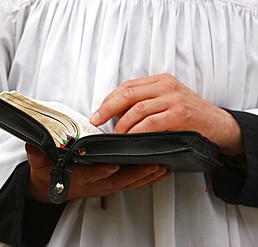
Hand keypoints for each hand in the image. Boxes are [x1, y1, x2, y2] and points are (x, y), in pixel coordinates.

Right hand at [25, 143, 169, 202]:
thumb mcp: (38, 162)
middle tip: (153, 165)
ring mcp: (102, 186)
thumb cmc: (45, 174)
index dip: (101, 171)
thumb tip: (34, 142)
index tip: (113, 165)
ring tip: (161, 168)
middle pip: (117, 181)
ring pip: (126, 184)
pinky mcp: (108, 185)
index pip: (90, 175)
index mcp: (76, 178)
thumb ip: (37, 153)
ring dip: (144, 177)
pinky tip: (157, 173)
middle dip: (136, 174)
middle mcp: (93, 184)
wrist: (48, 188)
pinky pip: (129, 184)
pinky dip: (144, 179)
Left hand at [90, 73, 243, 154]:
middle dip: (107, 108)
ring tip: (114, 135)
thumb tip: (116, 114)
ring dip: (122, 124)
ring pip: (137, 109)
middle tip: (97, 121)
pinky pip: (151, 123)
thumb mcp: (166, 101)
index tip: (98, 112)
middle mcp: (166, 86)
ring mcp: (173, 99)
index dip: (109, 100)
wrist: (218, 124)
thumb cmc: (189, 115)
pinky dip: (136, 131)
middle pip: (128, 94)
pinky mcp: (180, 114)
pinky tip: (130, 138)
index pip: (127, 86)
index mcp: (160, 81)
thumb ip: (145, 102)